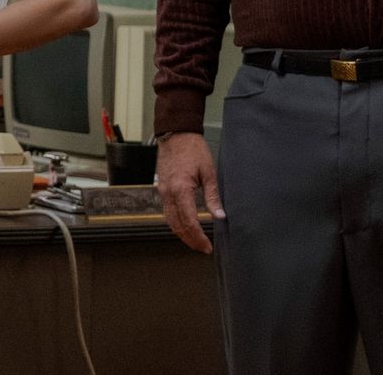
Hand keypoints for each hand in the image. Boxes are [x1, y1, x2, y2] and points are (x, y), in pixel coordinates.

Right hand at [155, 131, 224, 253]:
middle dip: (190, 240)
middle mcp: (168, 193)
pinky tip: (185, 225)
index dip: (199, 237)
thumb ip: (213, 196)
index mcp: (181, 190)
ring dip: (182, 234)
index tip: (208, 246)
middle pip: (177, 225)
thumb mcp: (209, 172)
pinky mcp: (162, 188)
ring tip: (195, 241)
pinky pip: (167, 211)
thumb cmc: (193, 149)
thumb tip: (220, 216)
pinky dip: (175, 222)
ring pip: (169, 220)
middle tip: (203, 248)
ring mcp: (163, 191)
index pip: (189, 222)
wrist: (176, 133)